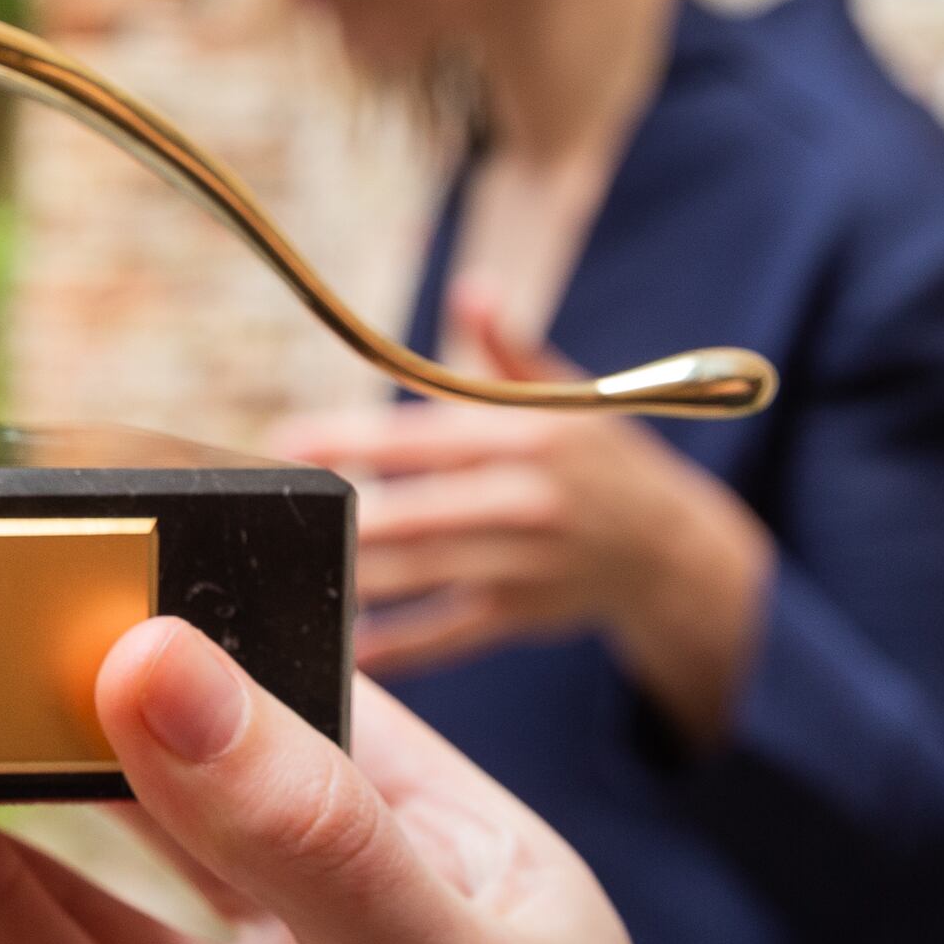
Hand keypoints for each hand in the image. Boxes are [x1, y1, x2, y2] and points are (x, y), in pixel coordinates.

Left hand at [274, 283, 771, 740]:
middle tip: (271, 514)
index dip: (353, 439)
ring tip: (286, 571)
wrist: (672, 550)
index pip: (424, 436)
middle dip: (345, 515)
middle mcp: (522, 502)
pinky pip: (447, 635)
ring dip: (354, 576)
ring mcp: (520, 565)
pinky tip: (342, 652)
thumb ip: (507, 350)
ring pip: (422, 573)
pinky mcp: (518, 616)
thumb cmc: (600, 460)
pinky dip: (396, 647)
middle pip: (417, 512)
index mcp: (525, 439)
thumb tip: (471, 292)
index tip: (287, 442)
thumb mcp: (568, 396)